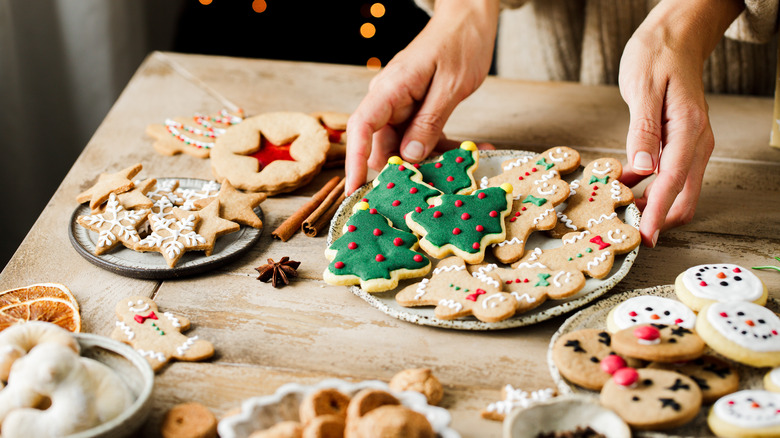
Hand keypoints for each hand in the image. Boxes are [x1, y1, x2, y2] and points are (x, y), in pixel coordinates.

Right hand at [345, 0, 499, 194]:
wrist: (470, 18)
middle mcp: (390, 99)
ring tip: (463, 169)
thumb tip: (410, 155)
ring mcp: (404, 106)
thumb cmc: (460, 42)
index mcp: (390, 89)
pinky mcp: (419, 110)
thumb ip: (429, 121)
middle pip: (384, 145)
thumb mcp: (450, 85)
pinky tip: (470, 152)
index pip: (361, 128)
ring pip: (407, 146)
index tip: (355, 189)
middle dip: (406, 170)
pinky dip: (444, 147)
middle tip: (432, 190)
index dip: (355, 161)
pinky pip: (424, 137)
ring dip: (433, 160)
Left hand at [618, 0, 743, 246]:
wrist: (675, 36)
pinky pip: (668, 177)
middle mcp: (696, 143)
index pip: (673, 183)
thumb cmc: (657, 56)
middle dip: (657, 218)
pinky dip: (648, 189)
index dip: (657, 214)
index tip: (644, 238)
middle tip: (623, 230)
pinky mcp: (679, 145)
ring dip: (651, 205)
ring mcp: (690, 145)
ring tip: (616, 211)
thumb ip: (643, 131)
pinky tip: (622, 187)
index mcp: (689, 130)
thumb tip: (643, 170)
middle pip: (683, 197)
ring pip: (676, 191)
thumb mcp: (643, 89)